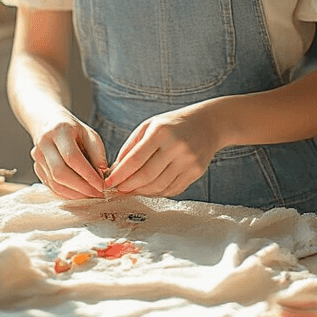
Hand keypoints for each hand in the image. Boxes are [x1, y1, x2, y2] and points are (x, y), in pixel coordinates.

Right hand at [31, 112, 107, 199]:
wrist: (49, 123)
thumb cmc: (73, 130)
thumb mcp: (89, 134)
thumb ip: (97, 153)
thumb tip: (102, 175)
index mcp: (59, 130)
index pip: (72, 157)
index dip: (88, 174)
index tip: (102, 185)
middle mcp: (44, 144)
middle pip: (60, 172)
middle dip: (81, 188)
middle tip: (97, 194)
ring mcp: (38, 157)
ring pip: (54, 182)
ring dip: (74, 194)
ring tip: (90, 196)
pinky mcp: (37, 168)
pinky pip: (51, 186)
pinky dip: (66, 194)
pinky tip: (79, 195)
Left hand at [105, 103, 219, 196]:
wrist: (208, 124)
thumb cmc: (173, 124)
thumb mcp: (149, 126)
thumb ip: (131, 146)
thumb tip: (116, 170)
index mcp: (161, 132)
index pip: (135, 159)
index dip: (120, 174)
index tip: (108, 182)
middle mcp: (176, 146)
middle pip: (147, 176)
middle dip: (128, 186)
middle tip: (118, 190)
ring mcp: (188, 161)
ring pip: (159, 186)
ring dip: (141, 192)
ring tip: (131, 190)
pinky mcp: (196, 172)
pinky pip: (172, 189)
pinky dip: (157, 192)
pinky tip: (148, 189)